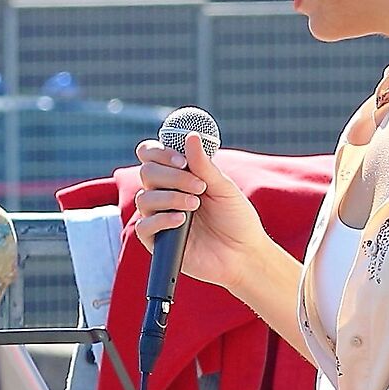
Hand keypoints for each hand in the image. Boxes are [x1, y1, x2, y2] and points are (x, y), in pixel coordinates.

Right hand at [131, 134, 272, 291]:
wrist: (244, 253)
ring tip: (195, 204)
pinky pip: (144, 226)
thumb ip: (204, 165)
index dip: (159, 153)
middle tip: (200, 186)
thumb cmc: (236, 218)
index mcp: (177, 177)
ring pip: (144, 198)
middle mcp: (164, 194)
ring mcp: (158, 216)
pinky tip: (181, 221)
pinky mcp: (157, 240)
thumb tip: (190, 136)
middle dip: (172, 177)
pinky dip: (161, 220)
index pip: (151, 156)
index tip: (183, 161)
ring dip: (170, 198)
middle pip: (147, 173)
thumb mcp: (223, 188)